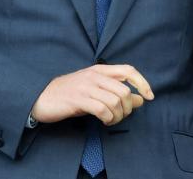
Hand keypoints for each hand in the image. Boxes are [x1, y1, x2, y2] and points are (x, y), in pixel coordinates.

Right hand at [30, 64, 153, 125]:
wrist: (42, 97)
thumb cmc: (71, 94)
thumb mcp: (96, 90)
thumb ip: (117, 93)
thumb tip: (140, 99)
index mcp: (101, 70)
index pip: (129, 71)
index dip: (142, 83)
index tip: (150, 96)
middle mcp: (95, 76)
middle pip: (124, 90)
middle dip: (128, 107)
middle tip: (122, 115)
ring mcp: (86, 87)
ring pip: (115, 101)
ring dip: (118, 115)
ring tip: (112, 120)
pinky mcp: (78, 100)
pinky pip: (102, 109)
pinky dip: (108, 118)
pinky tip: (105, 121)